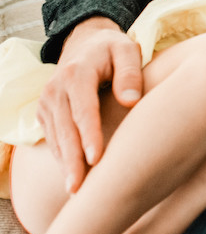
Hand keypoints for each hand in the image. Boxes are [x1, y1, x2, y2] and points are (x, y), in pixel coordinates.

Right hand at [36, 17, 142, 192]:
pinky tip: (73, 175)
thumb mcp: (127, 50)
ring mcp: (47, 102)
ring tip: (76, 190)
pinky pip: (53, 139)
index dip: (89, 135)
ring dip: (65, 164)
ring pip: (56, 138)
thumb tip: (130, 102)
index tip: (96, 159)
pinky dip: (61, 157)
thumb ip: (130, 73)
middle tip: (79, 188)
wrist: (86, 43)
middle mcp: (56, 89)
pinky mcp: (46, 113)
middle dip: (72, 160)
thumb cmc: (113, 49)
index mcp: (76, 73)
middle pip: (65, 130)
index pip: (83, 109)